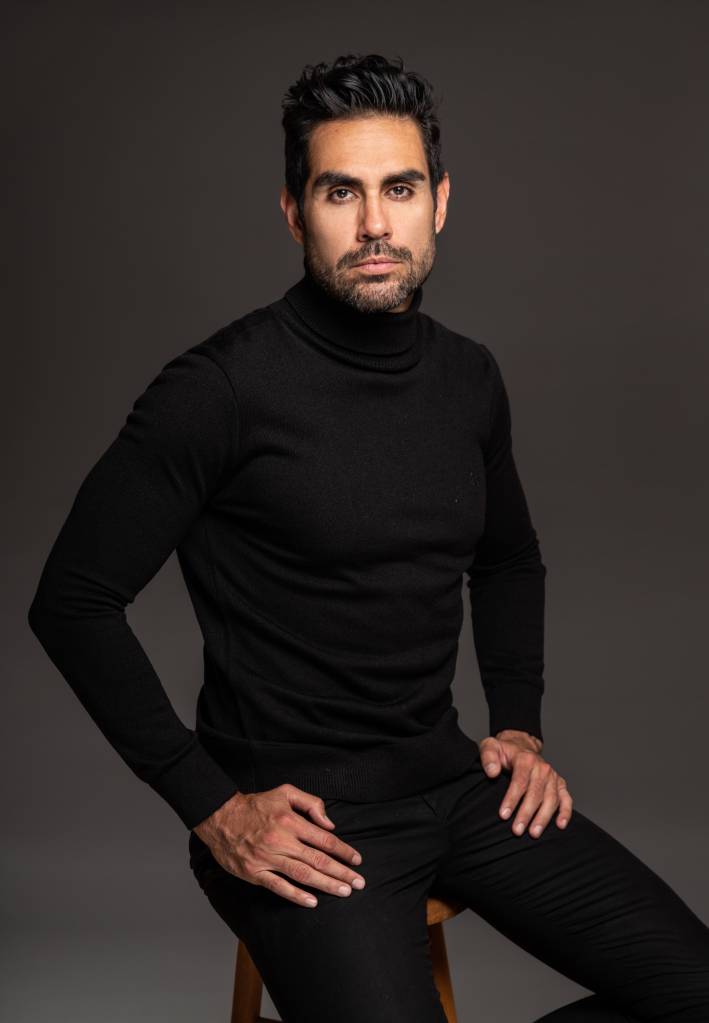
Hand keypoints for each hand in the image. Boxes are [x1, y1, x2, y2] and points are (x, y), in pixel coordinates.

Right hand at [192, 783, 365, 908]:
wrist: (220, 817)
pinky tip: (312, 901)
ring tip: (344, 891)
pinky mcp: (254, 873)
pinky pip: (278, 886)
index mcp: (290, 820)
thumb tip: (329, 824)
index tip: (357, 860)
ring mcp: (267, 858)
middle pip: (318, 859)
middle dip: (341, 872)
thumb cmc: (255, 805)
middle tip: (359, 883)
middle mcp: (281, 840)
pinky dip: (296, 895)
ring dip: (326, 884)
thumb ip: (310, 803)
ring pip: (302, 874)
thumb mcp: (285, 792)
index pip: (324, 839)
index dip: (343, 851)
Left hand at [479, 729, 572, 837]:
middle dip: (526, 813)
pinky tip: (560, 825)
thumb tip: (492, 772)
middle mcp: (542, 768)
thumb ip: (488, 756)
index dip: (512, 799)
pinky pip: (566, 799)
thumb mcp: (490, 746)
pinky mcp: (560, 784)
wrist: (520, 746)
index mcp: (526, 759)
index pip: (520, 782)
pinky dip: (565, 812)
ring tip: (534, 833)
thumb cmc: (504, 750)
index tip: (503, 815)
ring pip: (551, 799)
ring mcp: (552, 777)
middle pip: (536, 793)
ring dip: (543, 817)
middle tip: (517, 830)